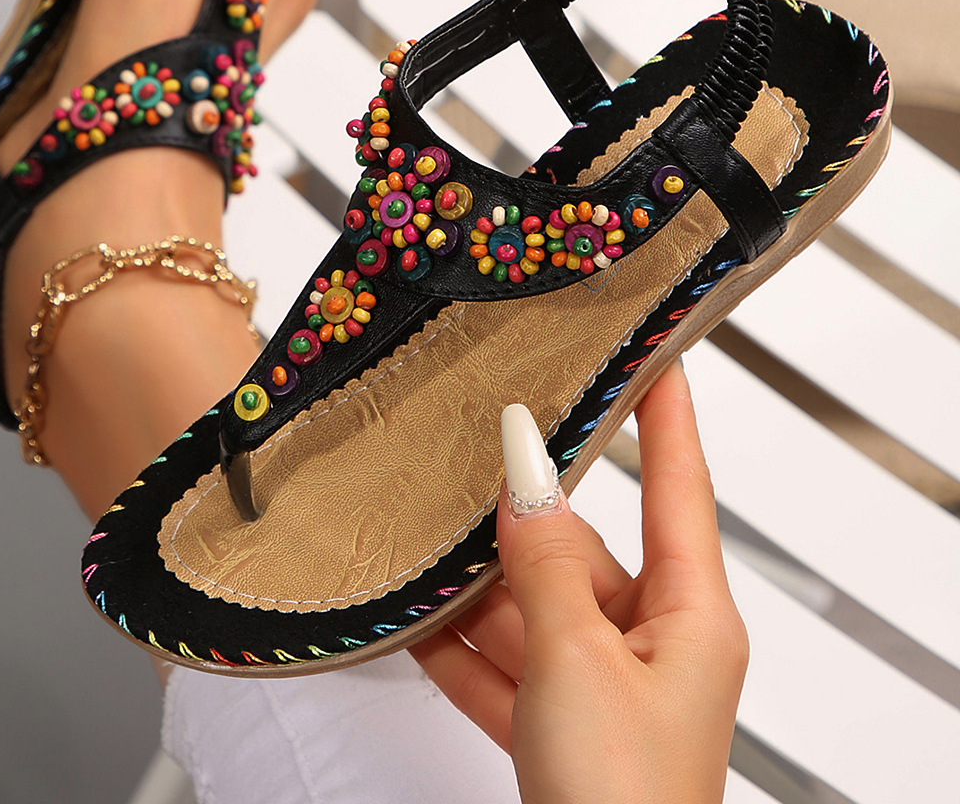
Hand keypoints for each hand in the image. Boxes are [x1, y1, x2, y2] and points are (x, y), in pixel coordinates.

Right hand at [412, 363, 747, 803]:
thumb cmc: (621, 801)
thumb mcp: (574, 660)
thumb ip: (543, 558)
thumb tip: (524, 464)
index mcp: (691, 617)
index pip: (680, 486)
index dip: (668, 414)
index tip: (654, 353)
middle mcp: (656, 643)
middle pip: (583, 551)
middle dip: (522, 527)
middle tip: (469, 472)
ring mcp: (608, 686)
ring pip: (538, 609)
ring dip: (483, 593)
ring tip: (425, 555)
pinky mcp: (564, 726)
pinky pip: (512, 667)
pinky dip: (469, 653)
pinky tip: (419, 630)